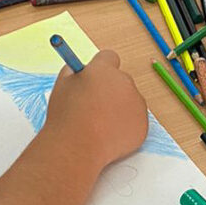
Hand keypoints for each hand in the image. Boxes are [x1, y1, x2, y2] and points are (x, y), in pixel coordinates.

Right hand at [43, 50, 147, 169]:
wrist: (78, 147)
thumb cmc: (67, 117)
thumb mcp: (62, 86)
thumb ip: (73, 73)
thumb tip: (81, 71)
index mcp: (104, 70)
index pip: (109, 57)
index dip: (100, 67)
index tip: (95, 77)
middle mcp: (124, 82)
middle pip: (121, 80)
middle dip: (111, 89)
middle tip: (96, 105)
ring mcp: (137, 104)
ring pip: (130, 101)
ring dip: (119, 108)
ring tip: (100, 124)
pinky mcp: (143, 124)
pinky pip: (136, 121)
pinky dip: (126, 126)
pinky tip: (109, 135)